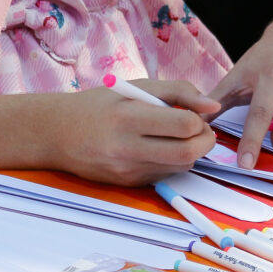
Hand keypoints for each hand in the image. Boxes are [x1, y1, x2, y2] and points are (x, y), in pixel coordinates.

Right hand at [54, 79, 219, 185]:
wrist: (58, 133)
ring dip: (191, 152)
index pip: (185, 126)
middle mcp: (127, 148)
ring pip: (181, 167)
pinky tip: (161, 148)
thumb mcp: (138, 86)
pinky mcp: (128, 184)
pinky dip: (173, 162)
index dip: (200, 119)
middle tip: (202, 129)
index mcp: (130, 117)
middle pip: (188, 153)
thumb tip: (214, 106)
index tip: (197, 113)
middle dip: (206, 141)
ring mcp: (127, 171)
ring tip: (180, 136)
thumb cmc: (101, 103)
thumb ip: (179, 91)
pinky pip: (165, 175)